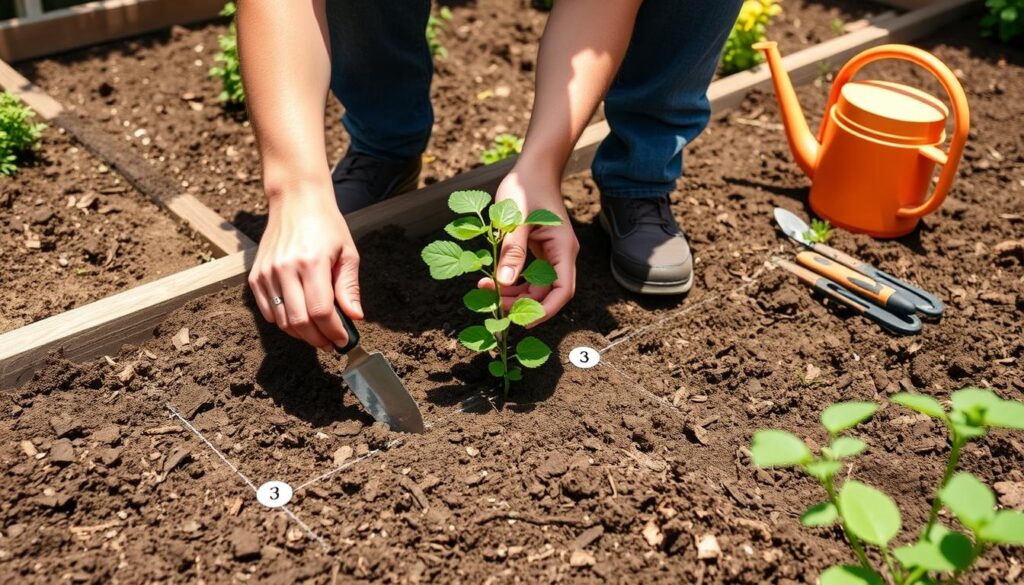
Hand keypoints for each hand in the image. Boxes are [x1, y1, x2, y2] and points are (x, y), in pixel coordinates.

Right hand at [248, 182, 361, 349]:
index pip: (321, 311)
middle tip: (331, 344)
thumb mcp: (347, 253)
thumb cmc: (326, 225)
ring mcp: (267, 273)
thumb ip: (349, 287)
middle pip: (299, 322)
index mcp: (311, 263)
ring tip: (318, 334)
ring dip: (301, 334)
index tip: (344, 340)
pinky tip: (299, 319)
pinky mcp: (255, 276)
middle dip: (318, 339)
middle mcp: (285, 269)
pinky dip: (284, 322)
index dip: (333, 331)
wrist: (295, 200)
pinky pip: (267, 311)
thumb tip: (355, 318)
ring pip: (282, 321)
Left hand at [478, 167, 577, 325]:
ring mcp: (551, 254)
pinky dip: (512, 280)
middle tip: (493, 303)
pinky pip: (529, 274)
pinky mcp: (540, 251)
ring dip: (513, 293)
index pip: (562, 290)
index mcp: (563, 249)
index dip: (545, 311)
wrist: (532, 169)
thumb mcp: (514, 219)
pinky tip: (493, 278)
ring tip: (486, 288)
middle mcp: (561, 255)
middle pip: (547, 293)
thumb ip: (511, 251)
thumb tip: (504, 282)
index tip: (522, 321)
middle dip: (522, 303)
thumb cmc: (526, 188)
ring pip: (536, 286)